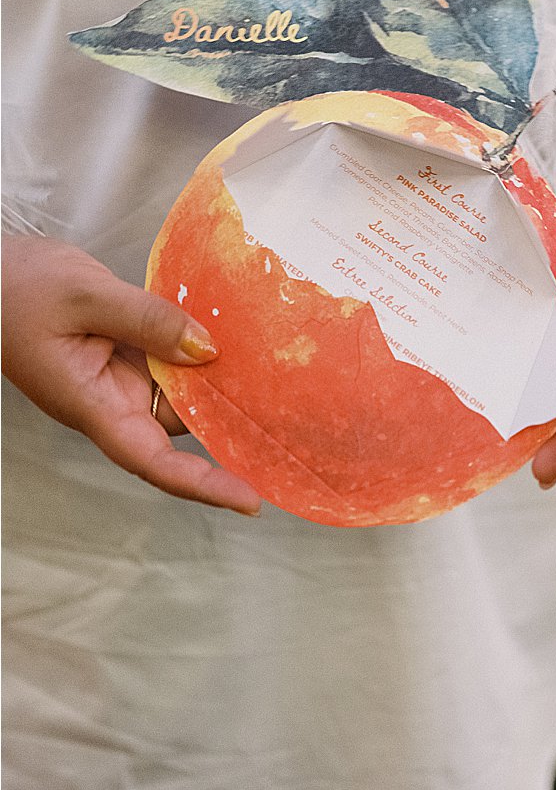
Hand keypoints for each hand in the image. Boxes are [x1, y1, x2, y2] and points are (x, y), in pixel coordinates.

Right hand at [2, 235, 260, 514]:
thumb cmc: (18, 289)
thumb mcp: (86, 295)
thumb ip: (149, 320)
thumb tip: (207, 349)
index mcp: (91, 404)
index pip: (152, 460)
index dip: (203, 484)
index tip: (250, 500)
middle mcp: (111, 400)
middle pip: (179, 427)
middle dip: (229, 427)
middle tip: (293, 420)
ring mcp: (120, 377)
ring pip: (183, 391)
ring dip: (221, 382)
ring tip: (280, 370)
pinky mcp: (127, 353)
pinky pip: (173, 360)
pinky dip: (202, 351)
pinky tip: (241, 336)